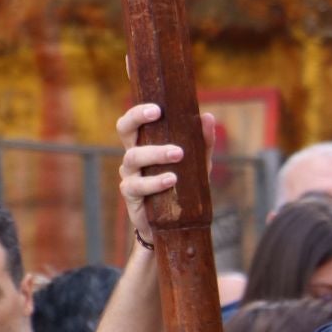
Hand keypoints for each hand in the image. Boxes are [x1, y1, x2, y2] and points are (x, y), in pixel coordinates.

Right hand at [114, 103, 215, 248]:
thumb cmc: (182, 187)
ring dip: (155, 152)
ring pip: (133, 157)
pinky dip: (155, 181)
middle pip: (124, 130)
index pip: (134, 121)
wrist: (174, 225)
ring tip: (178, 154)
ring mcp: (130, 175)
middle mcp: (133, 156)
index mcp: (144, 144)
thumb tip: (207, 117)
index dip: (138, 110)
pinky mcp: (132, 195)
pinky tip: (171, 179)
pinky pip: (138, 185)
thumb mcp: (196, 164)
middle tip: (158, 114)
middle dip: (137, 118)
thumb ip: (203, 142)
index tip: (157, 106)